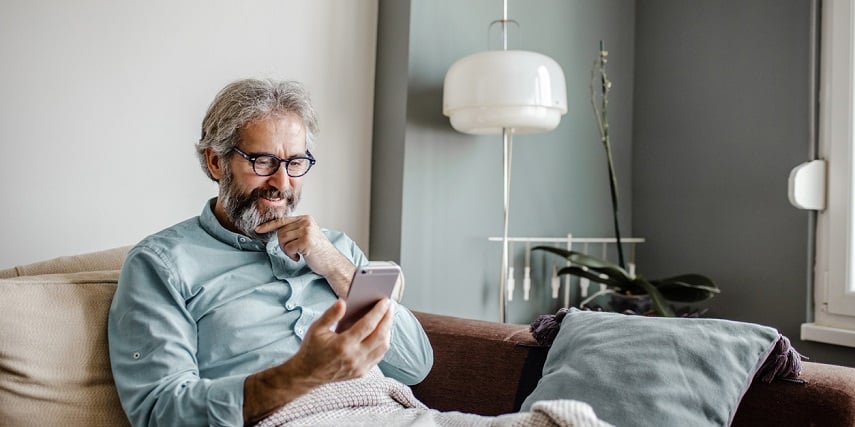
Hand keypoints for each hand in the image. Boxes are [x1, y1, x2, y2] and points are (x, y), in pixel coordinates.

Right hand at [242, 299, 392, 422]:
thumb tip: (343, 302)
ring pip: (383, 347)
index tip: (385, 301)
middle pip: (380, 335)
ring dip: (388, 331)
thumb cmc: (312, 349)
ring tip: (387, 318)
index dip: (379, 311)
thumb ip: (330, 315)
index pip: (368, 325)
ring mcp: (359, 367)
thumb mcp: (316, 328)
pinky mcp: (361, 372)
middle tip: (390, 306)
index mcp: (343, 344)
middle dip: (388, 318)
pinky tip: (382, 333)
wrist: (307, 374)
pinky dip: (383, 343)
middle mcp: (354, 357)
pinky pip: (378, 356)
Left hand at [255, 215, 354, 295]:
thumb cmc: (318, 252)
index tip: (258, 229)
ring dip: (287, 250)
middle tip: (293, 252)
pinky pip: (288, 248)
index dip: (268, 226)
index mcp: (306, 218)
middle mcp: (306, 222)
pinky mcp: (306, 241)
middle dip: (282, 245)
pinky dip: (292, 255)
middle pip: (280, 232)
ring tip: (297, 254)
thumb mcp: (307, 235)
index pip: (282, 220)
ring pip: (282, 239)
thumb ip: (295, 230)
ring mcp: (306, 230)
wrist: (332, 262)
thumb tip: (277, 231)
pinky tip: (301, 257)